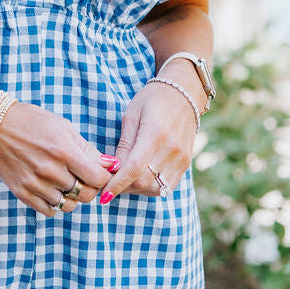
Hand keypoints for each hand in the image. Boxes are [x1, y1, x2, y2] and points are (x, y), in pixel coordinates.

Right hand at [0, 102, 118, 216]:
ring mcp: (35, 184)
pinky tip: (52, 189)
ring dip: (72, 196)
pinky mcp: (22, 194)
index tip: (99, 172)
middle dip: (90, 188)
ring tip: (65, 182)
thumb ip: (87, 149)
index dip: (104, 176)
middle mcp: (50, 170)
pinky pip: (49, 211)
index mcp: (63, 151)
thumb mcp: (63, 127)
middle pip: (86, 195)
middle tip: (83, 178)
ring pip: (69, 205)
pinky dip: (55, 204)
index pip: (98, 178)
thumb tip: (110, 165)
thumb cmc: (32, 122)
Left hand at [99, 81, 197, 203]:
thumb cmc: (152, 100)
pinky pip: (167, 186)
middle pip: (144, 182)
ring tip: (124, 181)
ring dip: (137, 189)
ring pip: (155, 188)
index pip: (134, 169)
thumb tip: (113, 171)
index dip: (117, 185)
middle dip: (124, 188)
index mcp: (154, 133)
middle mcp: (171, 149)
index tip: (104, 195)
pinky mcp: (186, 163)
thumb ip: (123, 145)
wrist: (183, 93)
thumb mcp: (131, 116)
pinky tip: (140, 178)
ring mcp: (181, 157)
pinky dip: (151, 187)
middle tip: (110, 184)